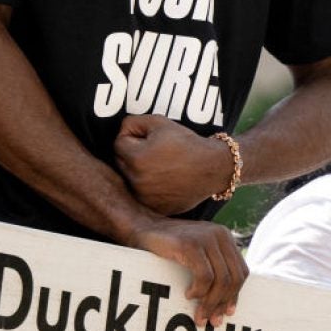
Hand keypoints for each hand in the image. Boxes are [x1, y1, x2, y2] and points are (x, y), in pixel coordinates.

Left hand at [115, 115, 234, 214]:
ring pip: (130, 180)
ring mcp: (146, 198)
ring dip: (139, 171)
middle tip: (156, 151)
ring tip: (161, 165)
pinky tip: (165, 180)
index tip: (150, 138)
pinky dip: (149, 188)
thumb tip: (120, 132)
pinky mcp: (155, 208)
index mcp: (136, 159)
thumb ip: (133, 122)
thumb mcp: (159, 122)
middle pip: (121, 162)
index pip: (119, 143)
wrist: (211, 167)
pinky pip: (143, 195)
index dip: (134, 136)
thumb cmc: (186, 142)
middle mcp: (137, 182)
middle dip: (133, 154)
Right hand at [128, 216, 246, 327]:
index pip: (241, 271)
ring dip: (210, 303)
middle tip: (211, 320)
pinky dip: (199, 291)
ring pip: (221, 280)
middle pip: (234, 278)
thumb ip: (213, 267)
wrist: (143, 228)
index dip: (235, 295)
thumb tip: (226, 305)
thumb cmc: (170, 247)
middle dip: (223, 303)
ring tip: (199, 314)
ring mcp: (206, 238)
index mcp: (225, 237)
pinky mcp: (190, 245)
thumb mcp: (198, 253)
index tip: (226, 313)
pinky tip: (189, 294)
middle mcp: (219, 235)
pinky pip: (205, 277)